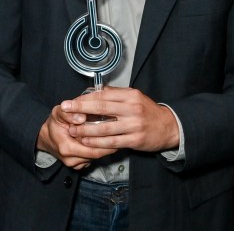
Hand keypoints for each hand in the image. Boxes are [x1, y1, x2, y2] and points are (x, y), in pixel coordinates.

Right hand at [36, 103, 116, 170]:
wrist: (46, 137)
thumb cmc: (54, 124)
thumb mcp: (58, 113)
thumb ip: (68, 113)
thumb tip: (81, 116)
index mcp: (67, 148)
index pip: (92, 149)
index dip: (105, 142)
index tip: (116, 133)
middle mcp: (70, 160)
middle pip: (96, 155)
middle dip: (109, 146)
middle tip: (120, 136)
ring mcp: (74, 165)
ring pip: (95, 158)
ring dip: (105, 149)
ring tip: (116, 138)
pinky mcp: (77, 166)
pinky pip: (91, 160)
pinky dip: (98, 151)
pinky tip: (106, 143)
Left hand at [63, 87, 179, 152]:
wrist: (169, 127)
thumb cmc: (147, 111)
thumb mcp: (134, 97)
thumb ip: (116, 94)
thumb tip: (94, 90)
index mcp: (130, 95)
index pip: (103, 94)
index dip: (84, 98)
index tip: (71, 101)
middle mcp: (132, 108)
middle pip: (101, 107)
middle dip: (80, 109)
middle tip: (65, 109)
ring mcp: (134, 125)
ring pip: (104, 127)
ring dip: (85, 129)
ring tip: (72, 130)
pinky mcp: (134, 140)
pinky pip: (111, 142)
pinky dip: (96, 142)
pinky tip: (86, 141)